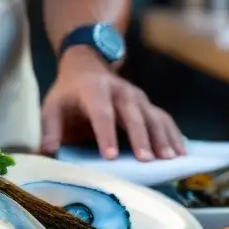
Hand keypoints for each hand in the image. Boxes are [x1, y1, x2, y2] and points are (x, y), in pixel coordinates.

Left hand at [40, 48, 185, 160]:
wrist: (86, 68)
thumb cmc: (68, 95)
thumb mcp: (52, 107)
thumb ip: (50, 129)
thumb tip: (47, 152)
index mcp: (93, 89)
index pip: (101, 112)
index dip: (105, 134)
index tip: (109, 156)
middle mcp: (120, 90)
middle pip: (132, 114)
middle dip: (140, 137)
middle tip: (146, 160)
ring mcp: (138, 97)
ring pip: (153, 116)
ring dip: (162, 138)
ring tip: (169, 160)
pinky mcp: (148, 105)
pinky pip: (164, 119)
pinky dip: (174, 135)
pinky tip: (181, 154)